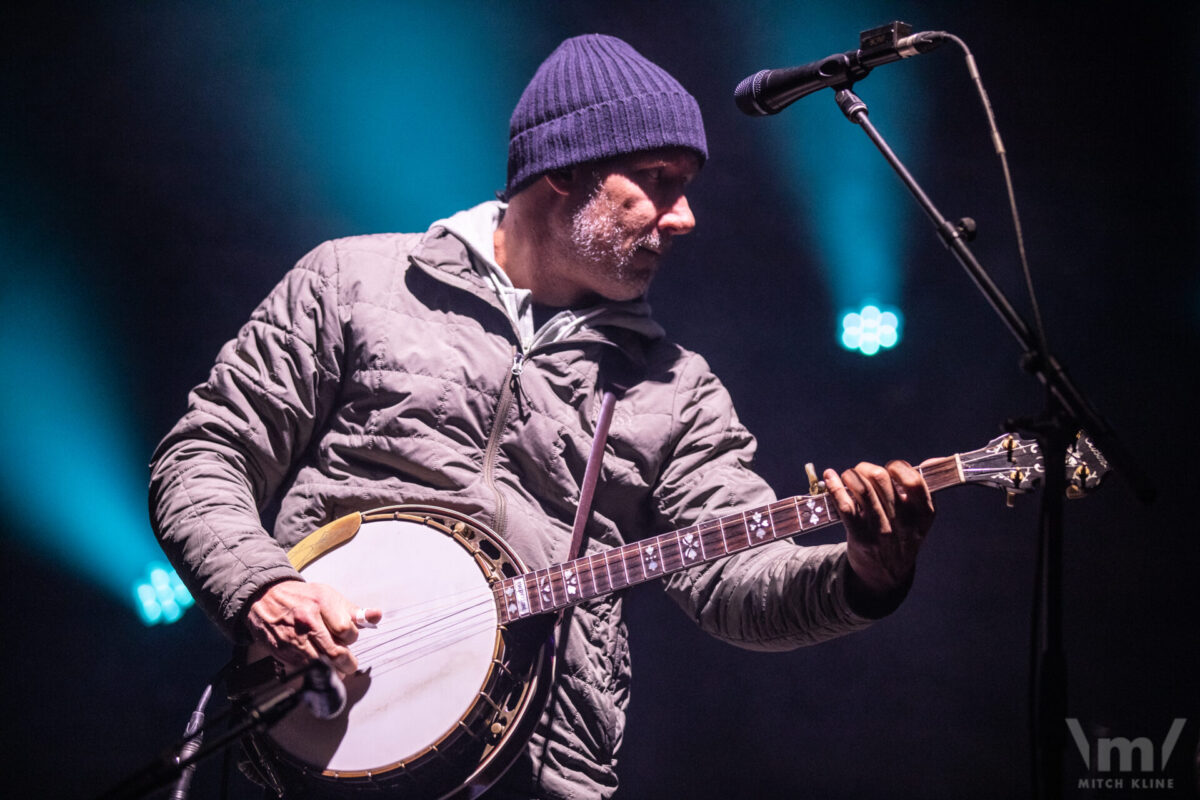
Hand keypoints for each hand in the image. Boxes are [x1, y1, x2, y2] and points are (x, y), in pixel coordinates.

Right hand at [245, 580, 381, 676]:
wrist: (266, 597)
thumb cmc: (303, 598)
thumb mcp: (330, 596)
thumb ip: (354, 610)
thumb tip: (376, 616)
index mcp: (322, 603)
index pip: (346, 630)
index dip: (351, 638)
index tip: (349, 639)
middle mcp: (307, 620)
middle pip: (334, 651)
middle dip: (347, 663)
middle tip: (350, 665)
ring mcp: (293, 637)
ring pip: (319, 664)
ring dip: (332, 671)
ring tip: (337, 671)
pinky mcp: (282, 650)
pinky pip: (303, 667)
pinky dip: (314, 671)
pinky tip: (319, 668)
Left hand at [824, 460, 934, 600]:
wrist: (885, 575)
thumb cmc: (901, 538)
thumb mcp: (920, 518)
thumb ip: (922, 490)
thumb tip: (934, 461)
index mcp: (924, 514)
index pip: (913, 480)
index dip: (897, 467)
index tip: (889, 469)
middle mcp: (905, 522)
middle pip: (881, 479)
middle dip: (867, 469)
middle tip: (861, 472)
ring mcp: (882, 530)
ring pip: (862, 488)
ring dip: (850, 475)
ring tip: (846, 476)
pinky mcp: (860, 536)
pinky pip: (845, 505)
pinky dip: (834, 487)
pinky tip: (830, 477)